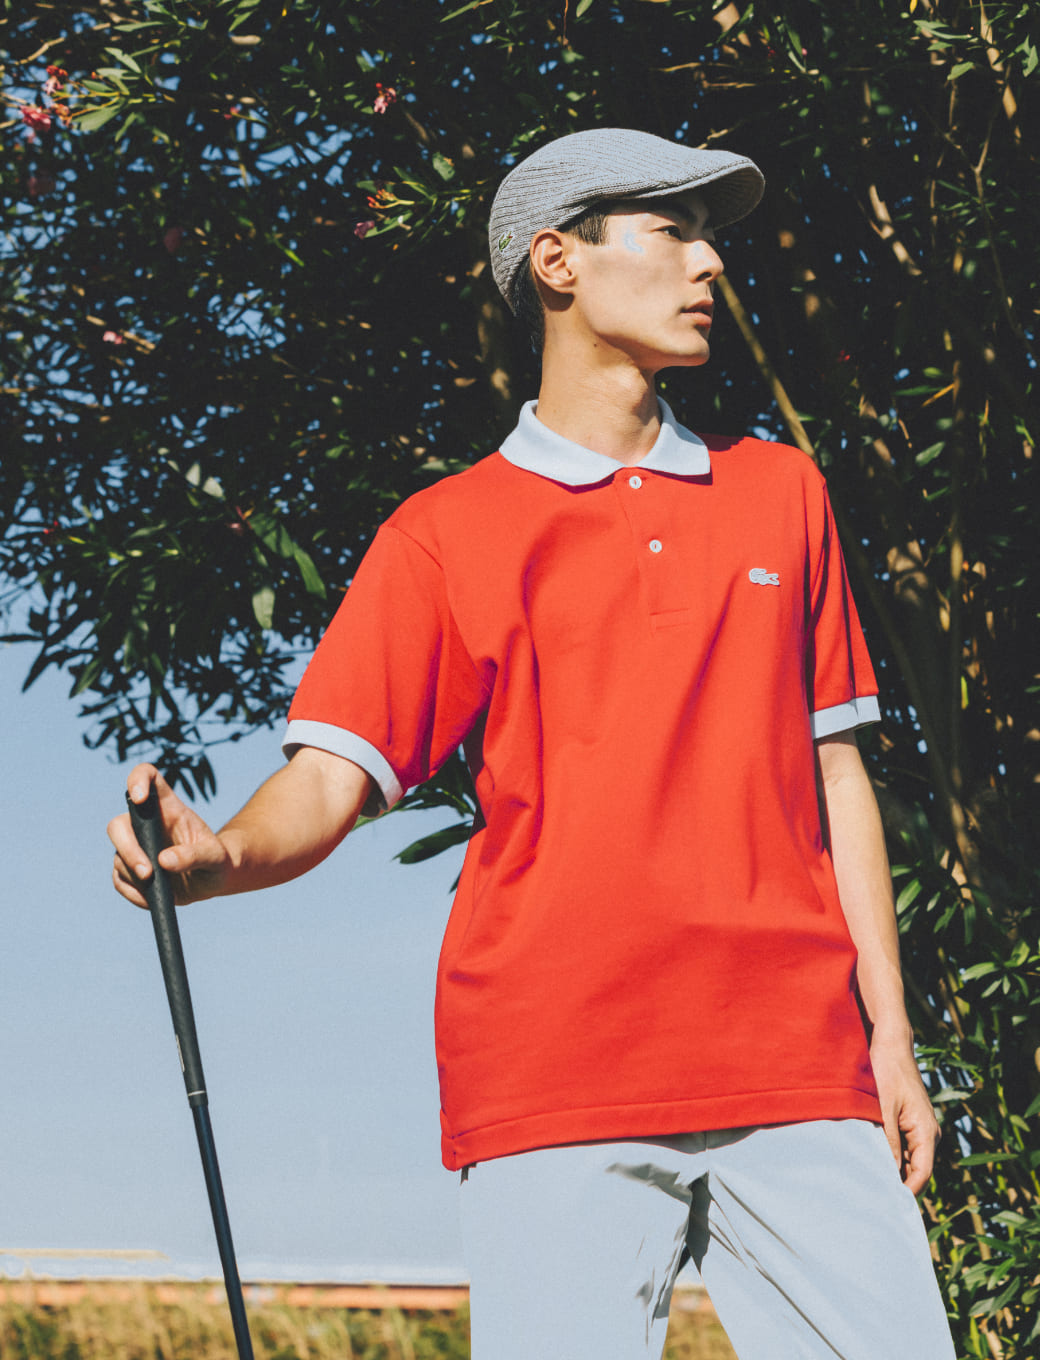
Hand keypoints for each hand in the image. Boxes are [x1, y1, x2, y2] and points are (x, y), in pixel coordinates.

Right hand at [108, 764, 231, 906]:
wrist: (212, 880)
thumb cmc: (217, 861)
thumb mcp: (215, 858)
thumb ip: (194, 855)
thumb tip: (164, 861)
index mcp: (169, 807)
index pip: (146, 777)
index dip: (138, 780)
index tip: (140, 799)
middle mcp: (146, 823)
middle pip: (118, 824)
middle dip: (128, 848)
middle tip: (148, 872)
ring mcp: (135, 846)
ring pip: (118, 856)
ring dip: (134, 874)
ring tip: (161, 887)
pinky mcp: (130, 869)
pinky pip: (119, 880)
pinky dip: (133, 892)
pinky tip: (152, 897)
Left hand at [869, 1031, 939, 1195]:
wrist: (889, 1043)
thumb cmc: (886, 1070)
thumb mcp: (882, 1107)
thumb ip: (886, 1140)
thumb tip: (886, 1174)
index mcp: (926, 1131)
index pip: (921, 1173)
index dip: (906, 1192)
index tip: (886, 1205)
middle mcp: (926, 1134)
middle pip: (915, 1171)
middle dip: (896, 1185)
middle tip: (871, 1199)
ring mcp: (916, 1129)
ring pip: (906, 1161)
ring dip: (890, 1171)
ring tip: (866, 1185)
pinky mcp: (905, 1123)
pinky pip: (899, 1149)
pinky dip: (887, 1157)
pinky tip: (868, 1163)